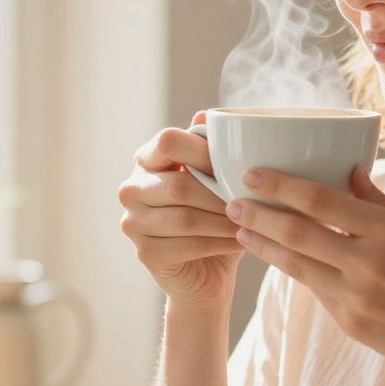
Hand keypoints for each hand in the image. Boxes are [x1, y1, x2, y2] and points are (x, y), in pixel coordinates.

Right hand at [118, 111, 245, 309]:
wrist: (206, 271)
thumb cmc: (213, 215)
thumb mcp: (215, 178)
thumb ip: (210, 149)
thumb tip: (205, 114)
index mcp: (146, 159)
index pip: (167, 141)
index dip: (204, 151)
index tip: (237, 165)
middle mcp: (131, 188)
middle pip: (179, 185)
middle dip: (221, 194)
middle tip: (253, 201)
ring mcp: (133, 222)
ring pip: (185, 218)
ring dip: (224, 221)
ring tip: (252, 221)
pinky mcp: (144, 252)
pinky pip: (187, 245)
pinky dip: (219, 243)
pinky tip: (240, 241)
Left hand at [226, 163, 384, 380]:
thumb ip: (380, 203)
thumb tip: (350, 169)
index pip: (322, 201)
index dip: (281, 186)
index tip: (253, 173)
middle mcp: (368, 263)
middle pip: (298, 232)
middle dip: (259, 214)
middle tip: (231, 201)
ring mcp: (356, 297)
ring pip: (296, 264)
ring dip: (263, 245)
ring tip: (239, 229)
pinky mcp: (349, 322)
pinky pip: (314, 289)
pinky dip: (292, 270)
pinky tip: (274, 256)